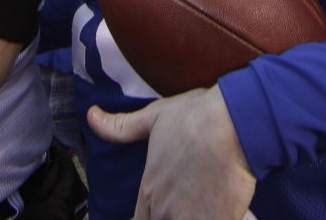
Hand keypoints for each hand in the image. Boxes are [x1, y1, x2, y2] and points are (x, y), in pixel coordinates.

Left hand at [88, 87, 255, 219]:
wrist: (233, 124)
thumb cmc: (196, 118)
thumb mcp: (153, 118)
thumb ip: (120, 127)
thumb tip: (92, 116)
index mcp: (148, 191)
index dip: (146, 217)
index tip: (154, 210)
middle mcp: (165, 210)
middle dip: (169, 217)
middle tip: (183, 206)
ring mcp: (191, 219)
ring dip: (189, 217)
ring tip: (198, 208)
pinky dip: (211, 218)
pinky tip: (217, 210)